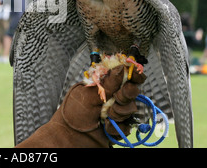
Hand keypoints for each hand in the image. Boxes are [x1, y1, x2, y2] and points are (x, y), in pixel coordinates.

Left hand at [15, 65, 145, 147]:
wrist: (70, 139)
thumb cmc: (73, 114)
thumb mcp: (88, 95)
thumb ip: (107, 84)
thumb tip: (120, 68)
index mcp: (102, 85)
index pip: (122, 76)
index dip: (132, 75)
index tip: (137, 76)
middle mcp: (110, 97)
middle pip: (131, 91)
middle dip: (125, 95)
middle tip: (116, 99)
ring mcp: (115, 112)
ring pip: (131, 109)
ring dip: (119, 112)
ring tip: (105, 116)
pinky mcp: (118, 127)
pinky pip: (128, 125)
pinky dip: (118, 127)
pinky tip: (106, 127)